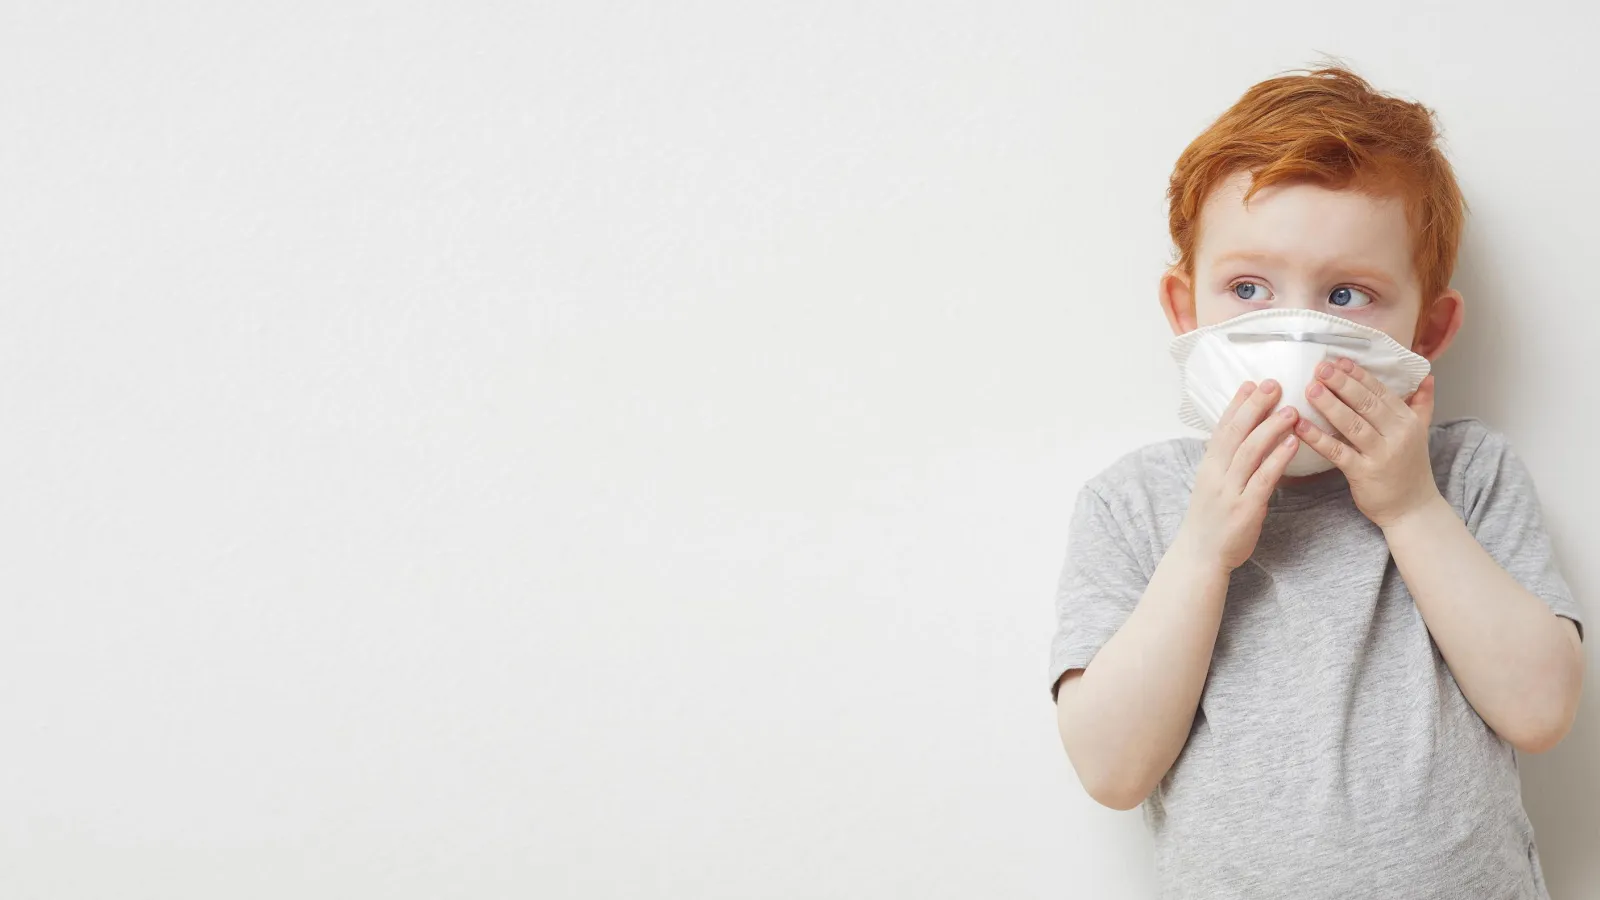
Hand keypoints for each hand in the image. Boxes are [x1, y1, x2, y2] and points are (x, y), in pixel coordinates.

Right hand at [1175, 379, 1300, 570]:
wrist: (1200, 556)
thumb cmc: (1210, 521)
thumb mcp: (1212, 486)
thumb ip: (1226, 464)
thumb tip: (1245, 439)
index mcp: (1208, 467)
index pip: (1222, 427)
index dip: (1237, 404)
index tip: (1252, 383)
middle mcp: (1216, 475)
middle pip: (1235, 433)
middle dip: (1254, 406)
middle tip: (1274, 384)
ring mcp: (1229, 491)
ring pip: (1250, 451)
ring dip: (1271, 427)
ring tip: (1291, 409)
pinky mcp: (1245, 508)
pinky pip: (1263, 478)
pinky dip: (1278, 458)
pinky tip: (1292, 443)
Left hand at [1296, 358, 1442, 527]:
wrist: (1413, 509)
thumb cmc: (1410, 468)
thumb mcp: (1420, 433)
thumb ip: (1422, 404)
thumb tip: (1427, 376)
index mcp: (1407, 420)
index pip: (1380, 391)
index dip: (1358, 374)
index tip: (1339, 360)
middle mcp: (1397, 434)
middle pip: (1366, 403)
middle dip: (1342, 383)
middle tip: (1320, 367)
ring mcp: (1381, 454)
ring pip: (1352, 424)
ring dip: (1330, 405)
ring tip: (1310, 389)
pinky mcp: (1363, 473)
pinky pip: (1337, 452)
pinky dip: (1318, 438)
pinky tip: (1300, 426)